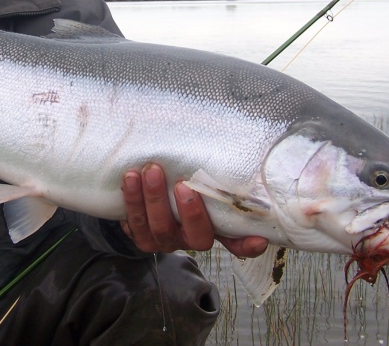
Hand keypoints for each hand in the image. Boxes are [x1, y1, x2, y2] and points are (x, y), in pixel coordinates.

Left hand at [120, 163, 268, 256]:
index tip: (259, 239)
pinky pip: (133, 225)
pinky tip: (129, 180)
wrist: (144, 194)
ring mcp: (163, 241)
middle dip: (187, 210)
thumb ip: (211, 175)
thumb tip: (230, 143)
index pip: (235, 242)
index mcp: (211, 229)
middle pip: (192, 234)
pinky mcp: (140, 237)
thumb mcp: (198, 181)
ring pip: (157, 228)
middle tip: (181, 183)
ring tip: (145, 171)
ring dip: (150, 199)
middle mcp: (188, 239)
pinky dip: (130, 202)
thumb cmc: (179, 183)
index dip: (247, 245)